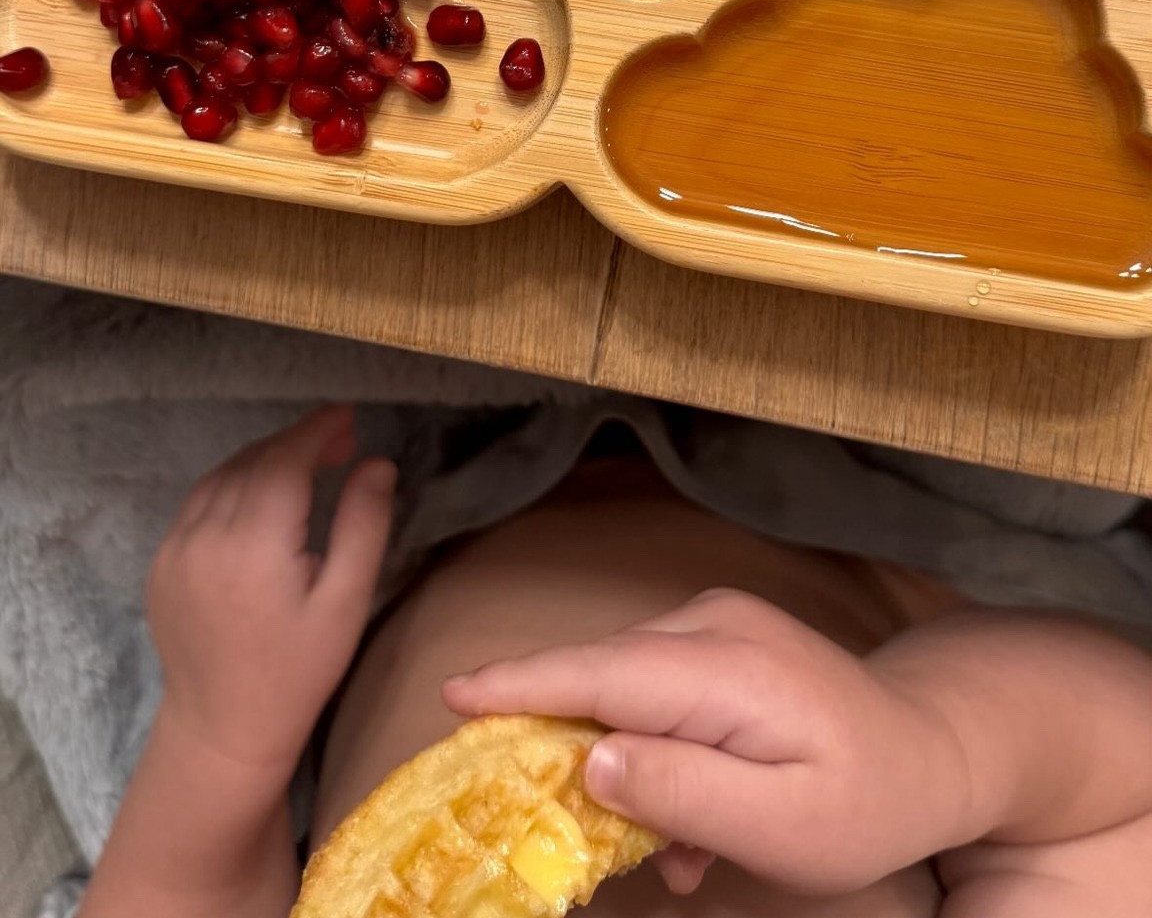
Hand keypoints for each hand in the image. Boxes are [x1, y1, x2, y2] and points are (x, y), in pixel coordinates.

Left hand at [148, 404, 394, 780]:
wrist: (223, 729)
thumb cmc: (297, 670)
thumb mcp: (345, 602)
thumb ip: (362, 525)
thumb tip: (376, 462)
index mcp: (253, 544)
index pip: (284, 460)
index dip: (317, 431)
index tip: (348, 417)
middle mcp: (205, 535)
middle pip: (253, 462)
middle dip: (296, 442)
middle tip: (340, 443)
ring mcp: (174, 549)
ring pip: (223, 477)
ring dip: (264, 460)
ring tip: (305, 464)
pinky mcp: (161, 563)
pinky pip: (199, 503)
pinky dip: (233, 485)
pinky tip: (260, 497)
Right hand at [444, 587, 967, 897]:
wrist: (936, 749)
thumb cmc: (868, 800)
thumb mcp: (781, 826)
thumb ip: (683, 791)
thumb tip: (590, 761)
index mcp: (726, 665)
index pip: (601, 671)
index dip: (523, 685)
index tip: (453, 698)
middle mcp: (711, 624)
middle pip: (601, 677)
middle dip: (555, 738)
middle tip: (519, 807)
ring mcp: (717, 625)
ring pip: (623, 688)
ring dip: (617, 763)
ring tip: (662, 849)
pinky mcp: (720, 642)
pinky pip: (654, 691)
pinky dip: (651, 753)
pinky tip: (688, 830)